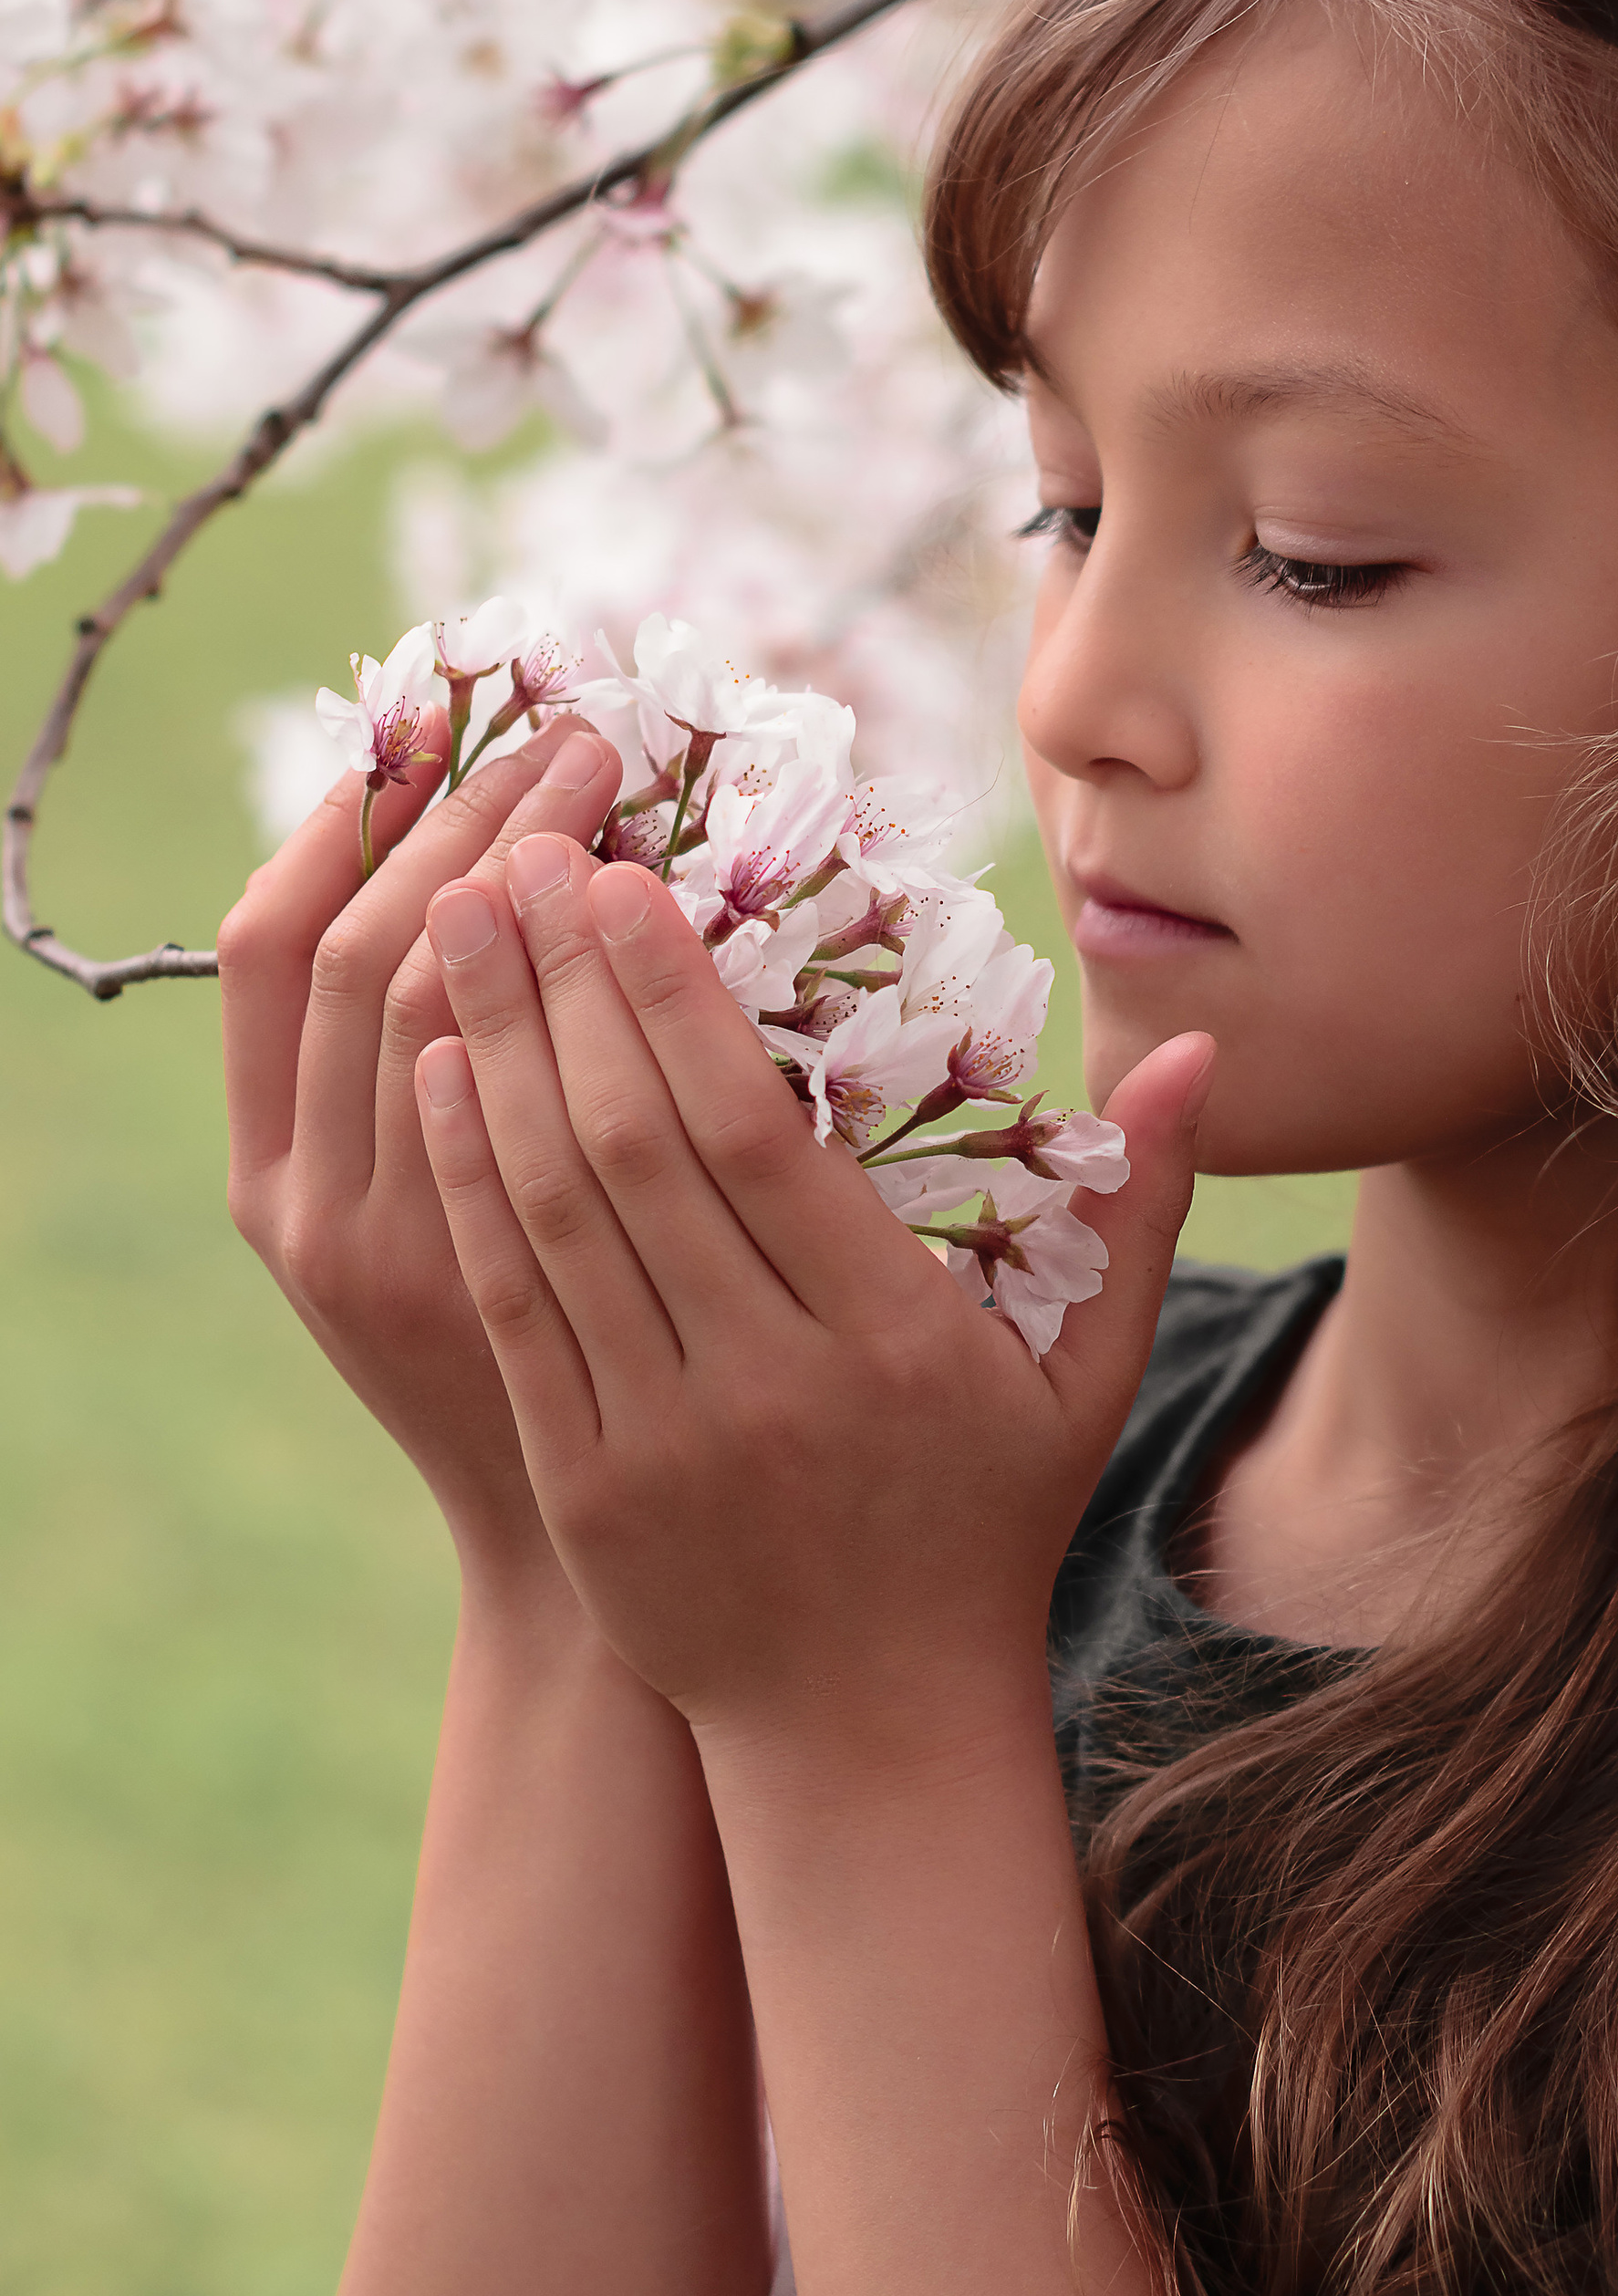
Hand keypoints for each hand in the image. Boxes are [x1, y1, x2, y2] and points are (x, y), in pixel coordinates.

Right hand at [219, 721, 623, 1578]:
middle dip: (466, 819)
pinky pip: (569, 1102)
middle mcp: (328, 1209)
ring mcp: (431, 1249)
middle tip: (566, 729)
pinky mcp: (546, 1281)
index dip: (345, 825)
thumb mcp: (419, 1249)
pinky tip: (667, 913)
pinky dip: (610, 991)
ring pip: (459, 1006)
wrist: (588, 1572)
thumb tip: (481, 891)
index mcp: (275, 1185)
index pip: (272, 951)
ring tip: (615, 778)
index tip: (426, 722)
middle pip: (377, 952)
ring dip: (536, 870)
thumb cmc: (519, 1381)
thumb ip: (419, 1101)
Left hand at [412, 832, 1213, 1757]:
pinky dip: (470, 1186)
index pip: (756, 1141)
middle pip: (642, 1155)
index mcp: (891, 1343)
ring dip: (498, 1055)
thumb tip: (1197, 1054)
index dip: (676, 1000)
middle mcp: (769, 1385)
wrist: (868, 1737)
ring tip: (456, 921)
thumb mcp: (1086, 1382)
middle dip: (568, 988)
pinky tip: (440, 1077)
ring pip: (559, 1217)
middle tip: (518, 852)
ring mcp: (664, 1439)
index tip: (622, 878)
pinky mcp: (585, 1483)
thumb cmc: (985, 1531)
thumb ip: (1137, 1212)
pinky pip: (517, 1307)